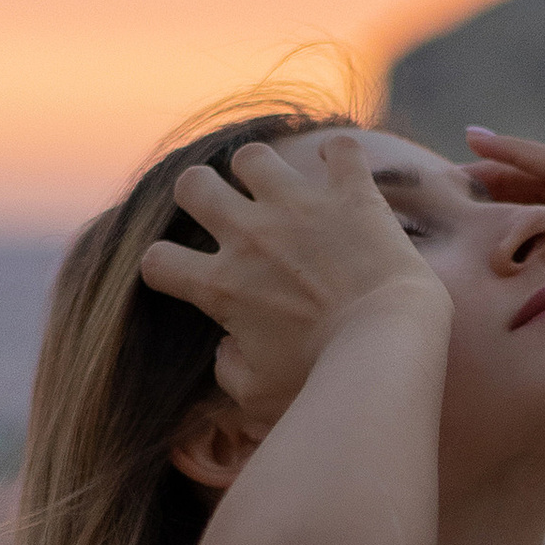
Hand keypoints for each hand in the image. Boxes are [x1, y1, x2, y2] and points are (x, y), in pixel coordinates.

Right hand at [140, 134, 443, 430]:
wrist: (388, 345)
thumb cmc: (323, 380)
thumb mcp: (258, 395)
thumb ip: (228, 369)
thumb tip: (226, 347)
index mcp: (221, 286)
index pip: (156, 260)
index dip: (163, 266)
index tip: (184, 274)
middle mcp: (250, 236)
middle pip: (192, 184)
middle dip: (201, 194)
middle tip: (225, 212)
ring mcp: (298, 206)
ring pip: (251, 155)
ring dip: (258, 169)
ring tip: (276, 186)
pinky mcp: (350, 193)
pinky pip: (340, 149)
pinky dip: (339, 155)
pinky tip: (339, 166)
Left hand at [463, 127, 544, 442]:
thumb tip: (543, 435)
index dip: (505, 270)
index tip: (461, 270)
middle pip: (539, 225)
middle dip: (494, 214)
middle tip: (446, 210)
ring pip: (544, 189)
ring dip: (500, 175)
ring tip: (453, 163)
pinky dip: (519, 152)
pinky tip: (480, 139)